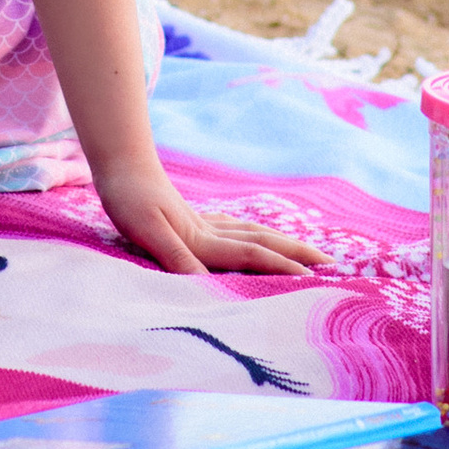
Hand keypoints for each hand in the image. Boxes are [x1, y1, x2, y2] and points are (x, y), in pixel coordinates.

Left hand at [92, 160, 323, 278]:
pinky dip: (252, 236)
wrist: (119, 162)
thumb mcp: (145, 230)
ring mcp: (203, 223)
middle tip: (330, 262)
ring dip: (280, 244)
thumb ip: (176, 256)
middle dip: (296, 252)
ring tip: (304, 253)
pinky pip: (234, 231)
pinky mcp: (193, 219)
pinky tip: (252, 237)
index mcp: (202, 239)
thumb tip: (205, 285)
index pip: (250, 255)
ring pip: (252, 234)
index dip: (280, 266)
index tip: (311, 278)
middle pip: (262, 241)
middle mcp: (209, 231)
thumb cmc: (128, 198)